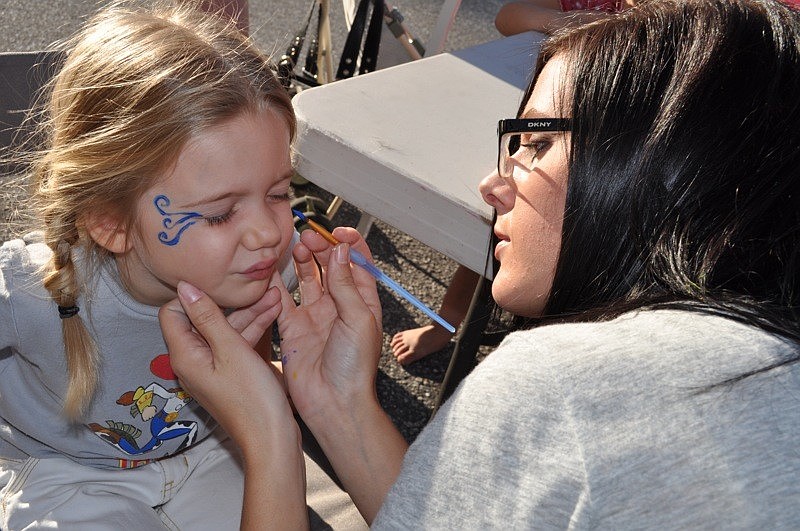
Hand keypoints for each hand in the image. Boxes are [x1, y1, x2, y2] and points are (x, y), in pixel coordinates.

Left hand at [159, 282, 295, 452]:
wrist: (271, 437)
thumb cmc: (252, 398)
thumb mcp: (231, 349)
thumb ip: (208, 316)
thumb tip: (185, 287)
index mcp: (184, 355)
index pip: (172, 313)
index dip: (193, 296)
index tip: (222, 284)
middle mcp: (193, 360)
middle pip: (203, 319)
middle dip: (231, 302)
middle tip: (258, 287)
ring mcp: (213, 366)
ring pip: (225, 329)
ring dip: (249, 312)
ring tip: (276, 295)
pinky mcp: (231, 372)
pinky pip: (237, 343)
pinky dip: (254, 328)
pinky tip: (274, 312)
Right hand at [272, 227, 382, 425]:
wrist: (334, 403)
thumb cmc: (354, 367)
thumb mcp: (358, 320)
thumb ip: (347, 284)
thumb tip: (341, 250)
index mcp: (362, 302)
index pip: (357, 263)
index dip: (348, 244)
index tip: (336, 232)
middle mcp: (339, 306)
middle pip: (330, 266)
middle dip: (321, 248)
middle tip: (308, 238)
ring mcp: (315, 316)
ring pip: (308, 278)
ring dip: (303, 261)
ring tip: (296, 248)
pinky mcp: (293, 328)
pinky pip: (283, 300)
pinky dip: (277, 284)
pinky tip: (273, 270)